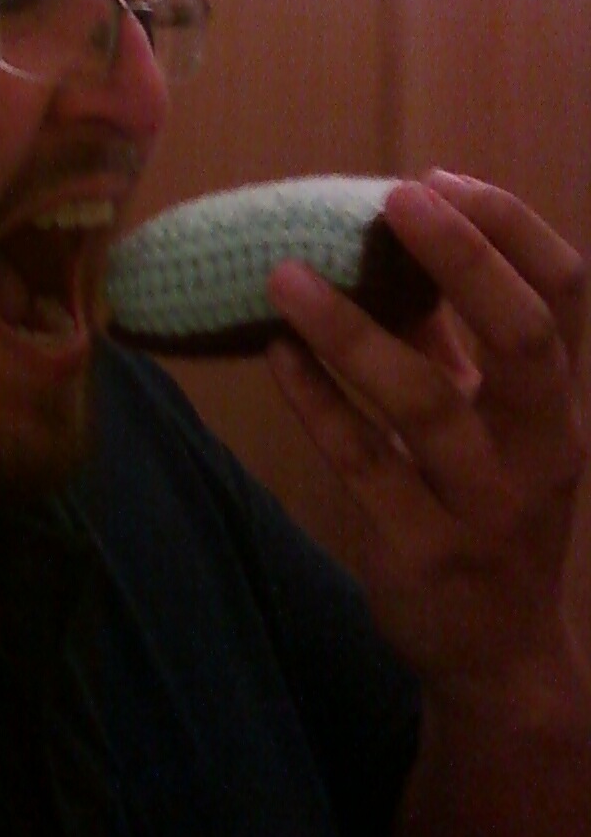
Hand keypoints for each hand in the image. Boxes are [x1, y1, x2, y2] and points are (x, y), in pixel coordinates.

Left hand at [265, 171, 588, 698]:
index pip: (564, 295)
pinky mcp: (422, 548)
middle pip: (521, 338)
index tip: (441, 179)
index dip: (510, 227)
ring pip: (426, 402)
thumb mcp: (496, 428)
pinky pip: (363, 463)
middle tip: (393, 199)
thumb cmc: (490, 511)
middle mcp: (540, 449)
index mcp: (561, 404)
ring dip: (352, 331)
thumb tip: (390, 249)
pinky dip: (316, 403)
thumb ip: (456, 346)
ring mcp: (485, 505)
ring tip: (285, 275)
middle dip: (463, 258)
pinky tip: (275, 354)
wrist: (498, 657)